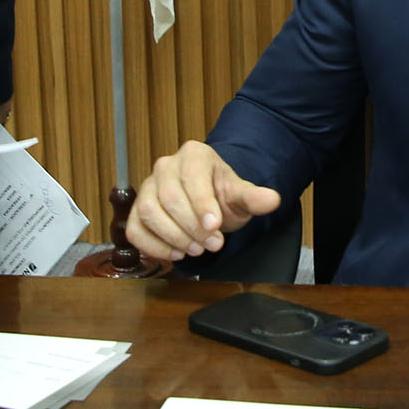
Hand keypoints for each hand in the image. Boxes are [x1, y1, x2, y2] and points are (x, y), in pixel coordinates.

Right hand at [129, 141, 281, 263]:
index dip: (202, 205)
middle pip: (169, 197)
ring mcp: (147, 187)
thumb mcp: (240, 195)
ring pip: (149, 212)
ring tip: (196, 249)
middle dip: (191, 226)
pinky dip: (153, 246)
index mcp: (194, 155)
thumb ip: (254, 198)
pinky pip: (135, 229)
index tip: (215, 227)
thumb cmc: (222, 195)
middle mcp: (165, 166)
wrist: (208, 201)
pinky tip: (175, 253)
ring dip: (173, 237)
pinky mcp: (137, 210)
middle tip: (213, 244)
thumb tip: (272, 200)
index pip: (192, 178)